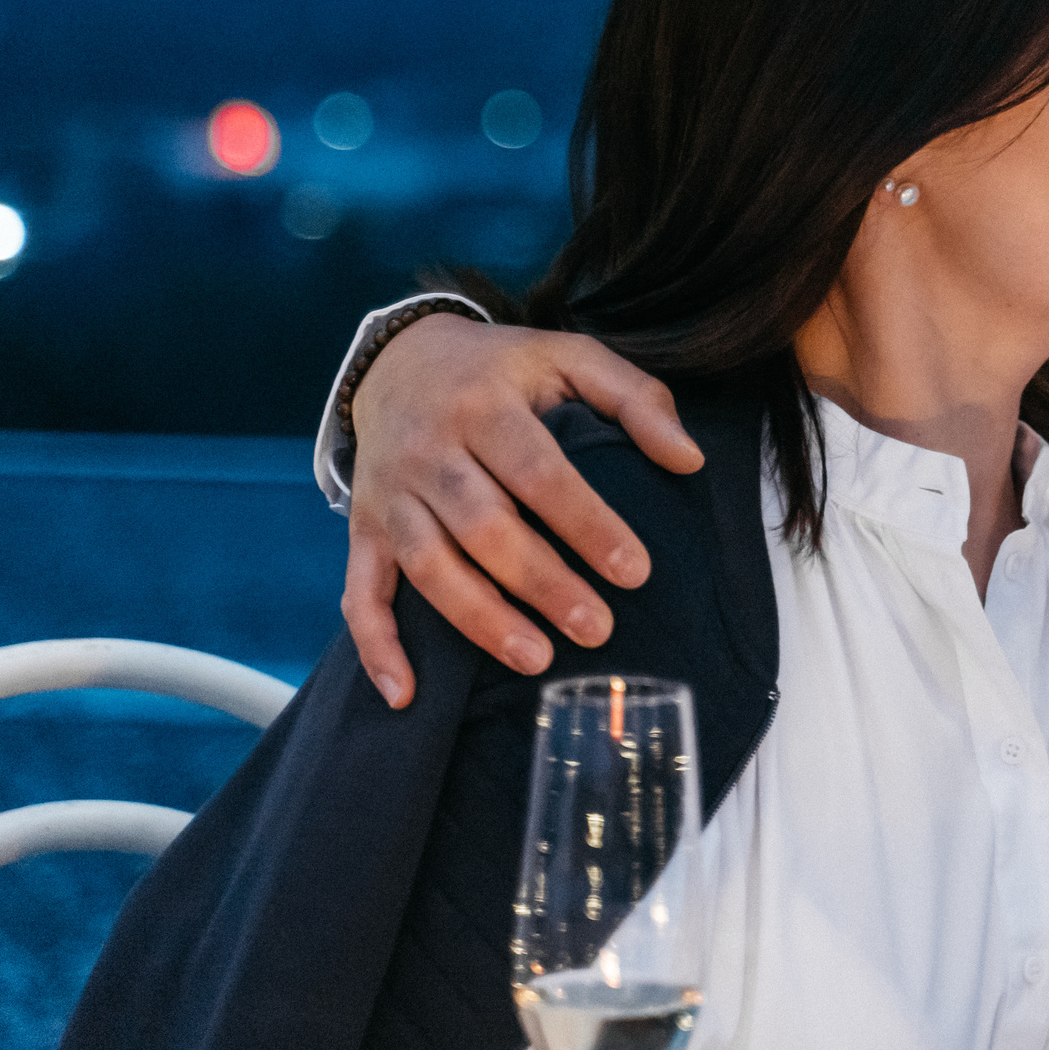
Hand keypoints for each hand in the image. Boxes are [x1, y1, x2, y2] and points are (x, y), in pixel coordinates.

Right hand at [340, 315, 702, 705]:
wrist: (399, 360)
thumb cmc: (501, 368)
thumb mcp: (570, 356)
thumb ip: (635, 397)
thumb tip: (689, 458)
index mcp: (484, 405)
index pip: (539, 473)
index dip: (586, 523)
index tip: (635, 571)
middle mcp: (430, 452)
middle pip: (484, 527)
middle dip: (542, 583)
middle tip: (597, 628)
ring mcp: (390, 495)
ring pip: (429, 566)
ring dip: (479, 619)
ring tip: (536, 659)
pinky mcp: (364, 530)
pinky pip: (359, 592)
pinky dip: (375, 647)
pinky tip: (406, 693)